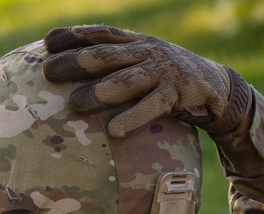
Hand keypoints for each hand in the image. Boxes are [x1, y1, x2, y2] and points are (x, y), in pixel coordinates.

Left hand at [43, 25, 252, 138]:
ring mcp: (162, 72)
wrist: (216, 85)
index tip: (47, 42)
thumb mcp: (144, 62)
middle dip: (74, 62)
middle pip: (105, 54)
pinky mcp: (177, 93)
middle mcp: (147, 52)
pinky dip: (133, 117)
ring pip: (125, 80)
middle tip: (48, 72)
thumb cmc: (169, 78)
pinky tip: (115, 130)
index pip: (101, 34)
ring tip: (74, 103)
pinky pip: (152, 106)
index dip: (74, 36)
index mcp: (137, 42)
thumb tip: (78, 79)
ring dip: (98, 92)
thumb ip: (118, 64)